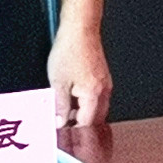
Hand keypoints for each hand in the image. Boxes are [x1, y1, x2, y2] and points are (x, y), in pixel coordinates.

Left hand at [49, 23, 110, 139]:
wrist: (80, 29)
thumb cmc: (70, 50)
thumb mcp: (58, 82)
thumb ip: (60, 105)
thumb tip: (59, 121)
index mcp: (94, 94)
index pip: (86, 123)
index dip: (73, 131)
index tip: (61, 133)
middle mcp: (103, 90)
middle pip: (94, 118)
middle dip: (79, 124)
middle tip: (62, 125)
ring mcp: (104, 83)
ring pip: (96, 108)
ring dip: (82, 113)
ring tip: (63, 111)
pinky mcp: (101, 76)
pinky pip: (96, 97)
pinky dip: (84, 102)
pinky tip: (70, 97)